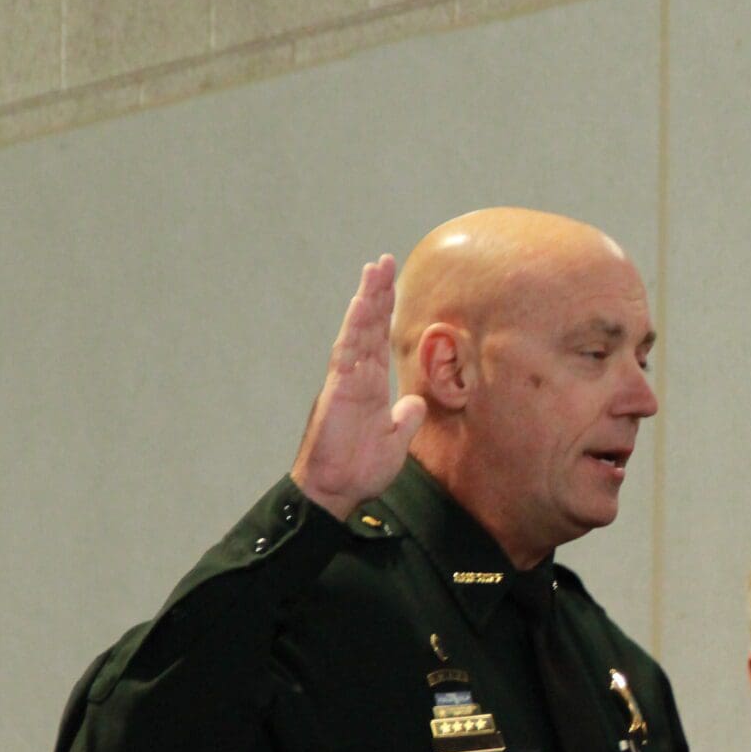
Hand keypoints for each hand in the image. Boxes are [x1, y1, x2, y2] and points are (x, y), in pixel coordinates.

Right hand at [290, 256, 425, 521]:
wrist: (335, 490)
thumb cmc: (358, 468)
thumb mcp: (395, 440)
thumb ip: (405, 418)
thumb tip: (415, 402)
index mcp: (371, 385)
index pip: (379, 339)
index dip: (385, 312)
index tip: (391, 283)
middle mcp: (357, 376)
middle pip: (368, 326)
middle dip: (376, 293)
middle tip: (383, 261)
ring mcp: (346, 380)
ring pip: (357, 331)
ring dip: (367, 299)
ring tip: (374, 269)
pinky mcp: (338, 390)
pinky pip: (347, 353)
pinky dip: (355, 327)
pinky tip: (362, 304)